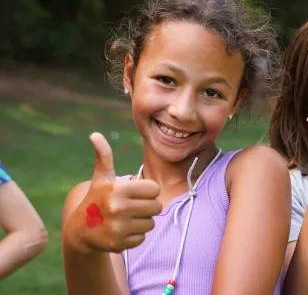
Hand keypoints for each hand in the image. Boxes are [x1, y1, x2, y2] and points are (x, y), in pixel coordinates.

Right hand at [70, 133, 161, 252]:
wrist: (80, 231)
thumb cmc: (97, 198)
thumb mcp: (102, 178)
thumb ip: (104, 156)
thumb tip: (95, 134)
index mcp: (118, 189)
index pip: (155, 189)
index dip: (147, 191)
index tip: (135, 194)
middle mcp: (118, 208)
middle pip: (157, 207)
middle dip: (148, 207)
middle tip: (132, 207)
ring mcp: (118, 227)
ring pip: (151, 223)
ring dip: (142, 221)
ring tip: (126, 219)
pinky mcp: (119, 244)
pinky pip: (143, 238)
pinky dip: (135, 235)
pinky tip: (122, 231)